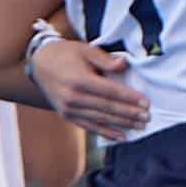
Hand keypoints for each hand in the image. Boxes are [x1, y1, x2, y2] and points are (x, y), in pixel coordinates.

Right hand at [30, 34, 152, 136]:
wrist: (39, 62)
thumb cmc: (65, 54)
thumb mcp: (85, 50)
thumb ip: (106, 60)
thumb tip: (124, 64)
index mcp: (79, 80)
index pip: (110, 92)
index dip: (129, 98)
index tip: (145, 103)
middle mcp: (73, 97)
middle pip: (107, 108)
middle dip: (129, 114)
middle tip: (146, 118)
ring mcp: (68, 109)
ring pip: (100, 119)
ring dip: (121, 124)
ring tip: (139, 127)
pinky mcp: (66, 115)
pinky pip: (89, 126)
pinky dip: (105, 132)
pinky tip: (120, 136)